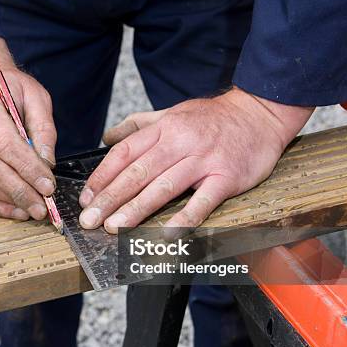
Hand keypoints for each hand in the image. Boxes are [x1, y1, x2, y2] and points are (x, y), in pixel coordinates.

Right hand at [0, 38, 56, 219]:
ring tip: (32, 210)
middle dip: (19, 190)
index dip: (27, 168)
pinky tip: (14, 210)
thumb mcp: (35, 97)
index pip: (4, 143)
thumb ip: (44, 128)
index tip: (48, 185)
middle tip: (41, 206)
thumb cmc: (9, 89)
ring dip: (9, 201)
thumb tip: (47, 163)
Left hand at [79, 87, 313, 232]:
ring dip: (136, 209)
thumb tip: (107, 137)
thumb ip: (138, 126)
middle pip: (137, 172)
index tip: (86, 198)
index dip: (102, 177)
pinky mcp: (226, 176)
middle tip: (89, 220)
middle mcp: (179, 142)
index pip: (124, 153)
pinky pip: (203, 201)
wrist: (260, 112)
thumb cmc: (212, 118)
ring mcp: (203, 159)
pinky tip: (167, 233)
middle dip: (110, 198)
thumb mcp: (171, 112)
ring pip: (163, 186)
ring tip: (114, 227)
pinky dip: (185, 218)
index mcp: (163, 128)